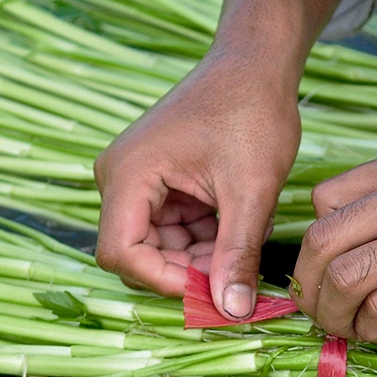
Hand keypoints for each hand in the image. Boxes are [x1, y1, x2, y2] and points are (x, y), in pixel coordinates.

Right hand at [94, 51, 298, 317]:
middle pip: (138, 253)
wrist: (257, 63)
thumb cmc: (252, 111)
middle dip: (186, 271)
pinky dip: (203, 238)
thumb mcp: (251, 190)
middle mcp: (120, 177)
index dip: (165, 281)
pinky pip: (171, 228)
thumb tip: (233, 312)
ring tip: (245, 240)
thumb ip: (237, 253)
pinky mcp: (156, 181)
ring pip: (158, 245)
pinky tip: (237, 224)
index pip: (122, 253)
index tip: (212, 291)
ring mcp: (136, 179)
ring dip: (199, 256)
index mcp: (129, 173)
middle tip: (237, 276)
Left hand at [290, 107, 376, 341]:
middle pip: (321, 244)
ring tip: (350, 331)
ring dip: (336, 316)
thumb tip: (370, 236)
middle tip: (321, 313)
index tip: (325, 270)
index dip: (314, 244)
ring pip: (345, 280)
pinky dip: (373, 329)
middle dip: (308, 288)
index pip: (323, 201)